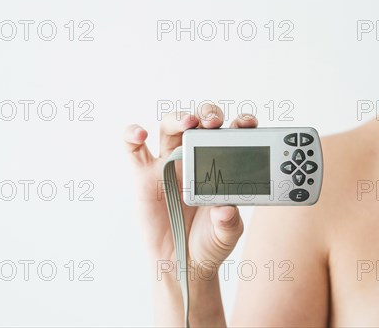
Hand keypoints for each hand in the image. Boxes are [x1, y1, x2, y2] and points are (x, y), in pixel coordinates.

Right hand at [124, 103, 257, 274]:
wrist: (182, 264)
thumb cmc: (208, 243)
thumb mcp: (227, 234)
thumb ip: (229, 223)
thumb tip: (225, 209)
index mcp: (219, 166)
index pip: (230, 134)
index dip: (239, 123)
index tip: (246, 123)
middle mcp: (194, 159)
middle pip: (199, 122)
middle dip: (208, 114)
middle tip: (214, 122)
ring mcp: (168, 164)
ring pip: (169, 127)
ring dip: (178, 118)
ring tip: (188, 122)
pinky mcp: (143, 175)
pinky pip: (132, 149)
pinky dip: (132, 134)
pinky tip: (140, 134)